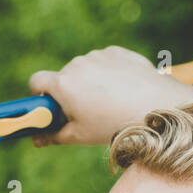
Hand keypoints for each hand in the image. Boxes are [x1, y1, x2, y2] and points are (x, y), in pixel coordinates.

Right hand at [27, 46, 192, 147]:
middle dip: (69, 91)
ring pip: (85, 69)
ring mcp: (98, 56)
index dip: (39, 93)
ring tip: (109, 103)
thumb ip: (54, 136)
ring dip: (89, 82)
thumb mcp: (80, 136)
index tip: (48, 105)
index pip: (36, 81)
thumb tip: (36, 141)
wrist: (156, 106)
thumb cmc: (114, 124)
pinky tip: (122, 90)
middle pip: (63, 76)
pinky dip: (108, 74)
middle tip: (85, 112)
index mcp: (63, 84)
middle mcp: (77, 64)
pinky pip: (104, 62)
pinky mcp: (117, 52)